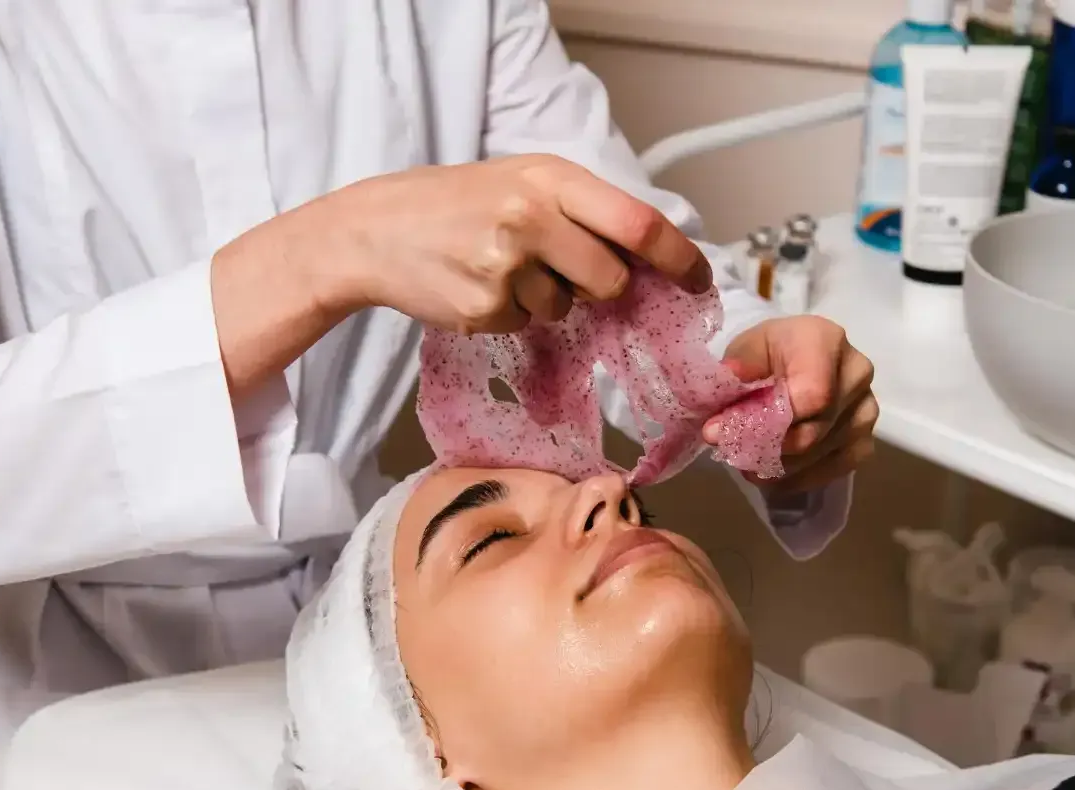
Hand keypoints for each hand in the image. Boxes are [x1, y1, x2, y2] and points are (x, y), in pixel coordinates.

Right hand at [315, 154, 710, 332]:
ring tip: (500, 267)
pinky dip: (510, 313)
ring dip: (545, 298)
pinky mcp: (484, 307)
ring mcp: (506, 266)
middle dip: (598, 287)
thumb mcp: (522, 181)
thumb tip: (649, 257)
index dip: (678, 259)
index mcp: (549, 179)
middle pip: (610, 280)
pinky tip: (478, 285)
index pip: (638, 224)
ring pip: (566, 308)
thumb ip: (583, 210)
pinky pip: (526, 325)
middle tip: (561, 269)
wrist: (376, 230)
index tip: (698, 280)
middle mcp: (531, 218)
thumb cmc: (457, 203)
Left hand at [702, 316, 877, 494]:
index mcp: (826, 342)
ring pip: (816, 457)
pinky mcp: (864, 442)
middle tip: (730, 450)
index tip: (724, 431)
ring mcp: (865, 412)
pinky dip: (795, 477)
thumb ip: (735, 379)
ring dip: (775, 466)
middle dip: (764, 447)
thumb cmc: (770, 351)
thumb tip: (719, 424)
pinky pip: (829, 472)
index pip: (811, 396)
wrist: (800, 356)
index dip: (767, 422)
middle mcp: (856, 375)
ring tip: (747, 460)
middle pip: (811, 433)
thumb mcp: (746, 350)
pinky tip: (773, 469)